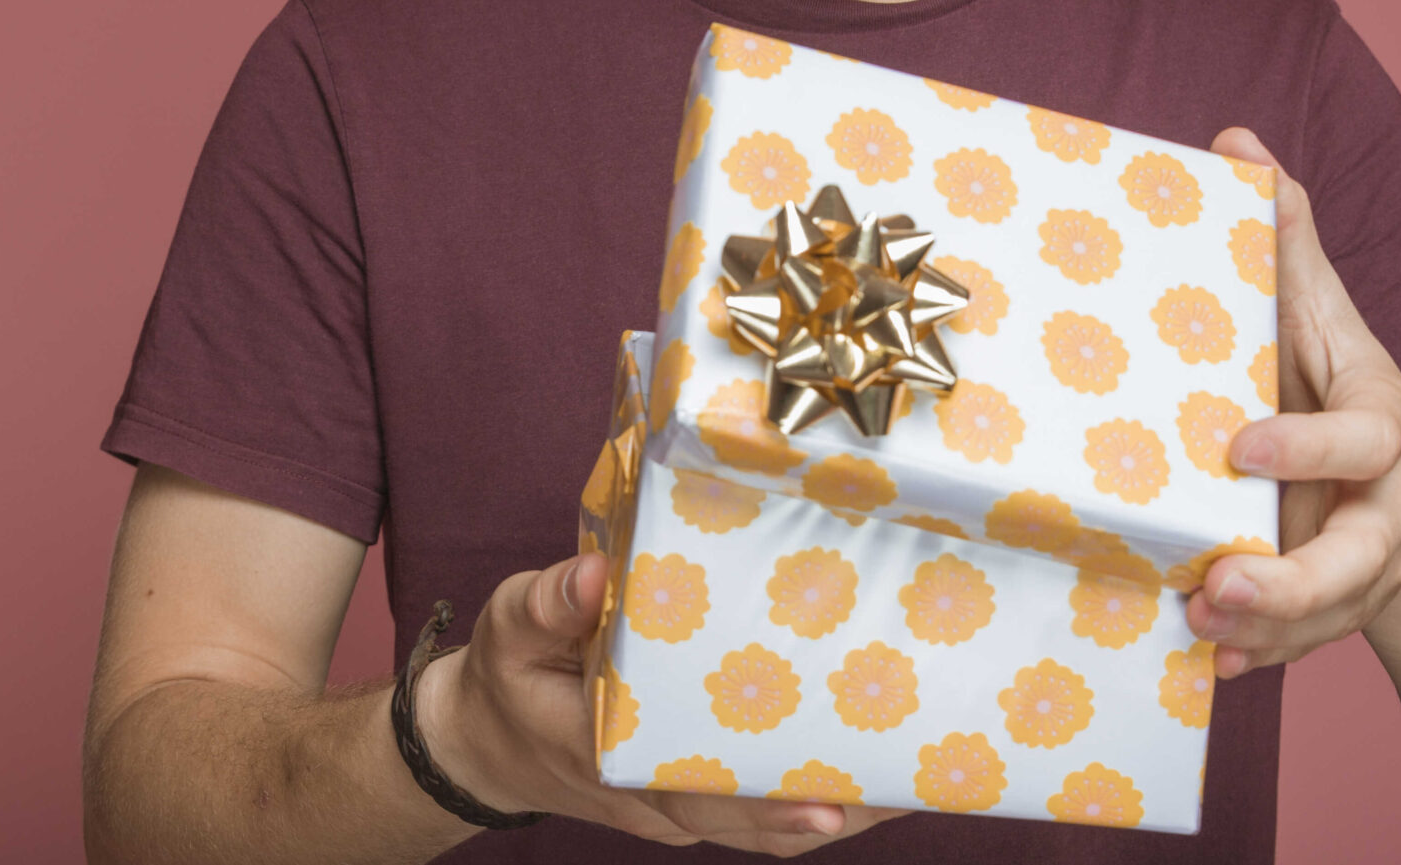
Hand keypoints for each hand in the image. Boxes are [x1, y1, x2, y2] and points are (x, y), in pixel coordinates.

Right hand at [418, 551, 902, 852]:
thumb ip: (547, 604)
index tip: (825, 803)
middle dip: (826, 806)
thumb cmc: (506, 675)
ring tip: (914, 778)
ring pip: (761, 827)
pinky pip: (755, 817)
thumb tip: (594, 573)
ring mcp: (672, 810)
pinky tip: (870, 775)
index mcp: (605, 754)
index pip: (691, 788)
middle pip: (747, 819)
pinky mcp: (687, 804)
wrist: (487, 744)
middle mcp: (648, 798)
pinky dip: (810, 802)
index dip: (761, 803)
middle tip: (902, 780)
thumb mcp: (508, 627)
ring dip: (835, 810)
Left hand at [1187, 128, 1400, 679]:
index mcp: (1384, 426)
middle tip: (1227, 579)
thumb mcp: (1325, 315)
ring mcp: (1366, 563)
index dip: (1307, 444)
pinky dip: (1261, 655)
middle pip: (1359, 553)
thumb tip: (1237, 140)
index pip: (1360, 437)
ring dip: (1268, 625)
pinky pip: (1306, 643)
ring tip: (1203, 621)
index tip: (1240, 446)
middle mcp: (1387, 503)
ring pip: (1332, 609)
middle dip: (1295, 575)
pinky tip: (1208, 659)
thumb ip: (1289, 239)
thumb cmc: (1344, 382)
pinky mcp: (1338, 605)